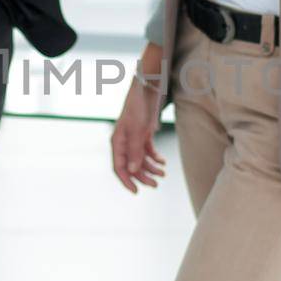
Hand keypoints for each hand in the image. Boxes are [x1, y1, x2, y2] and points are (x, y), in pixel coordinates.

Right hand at [111, 77, 166, 192]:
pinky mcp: (143, 134)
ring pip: (141, 160)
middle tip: (156, 185)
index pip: (119, 167)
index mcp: (117, 142)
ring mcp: (134, 139)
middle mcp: (124, 142)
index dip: (126, 181)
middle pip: (132, 166)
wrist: (147, 89)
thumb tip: (134, 170)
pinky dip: (155, 158)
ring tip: (163, 174)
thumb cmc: (138, 107)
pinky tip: (162, 162)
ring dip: (151, 168)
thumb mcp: (137, 130)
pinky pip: (148, 151)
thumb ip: (135, 151)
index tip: (136, 192)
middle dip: (143, 177)